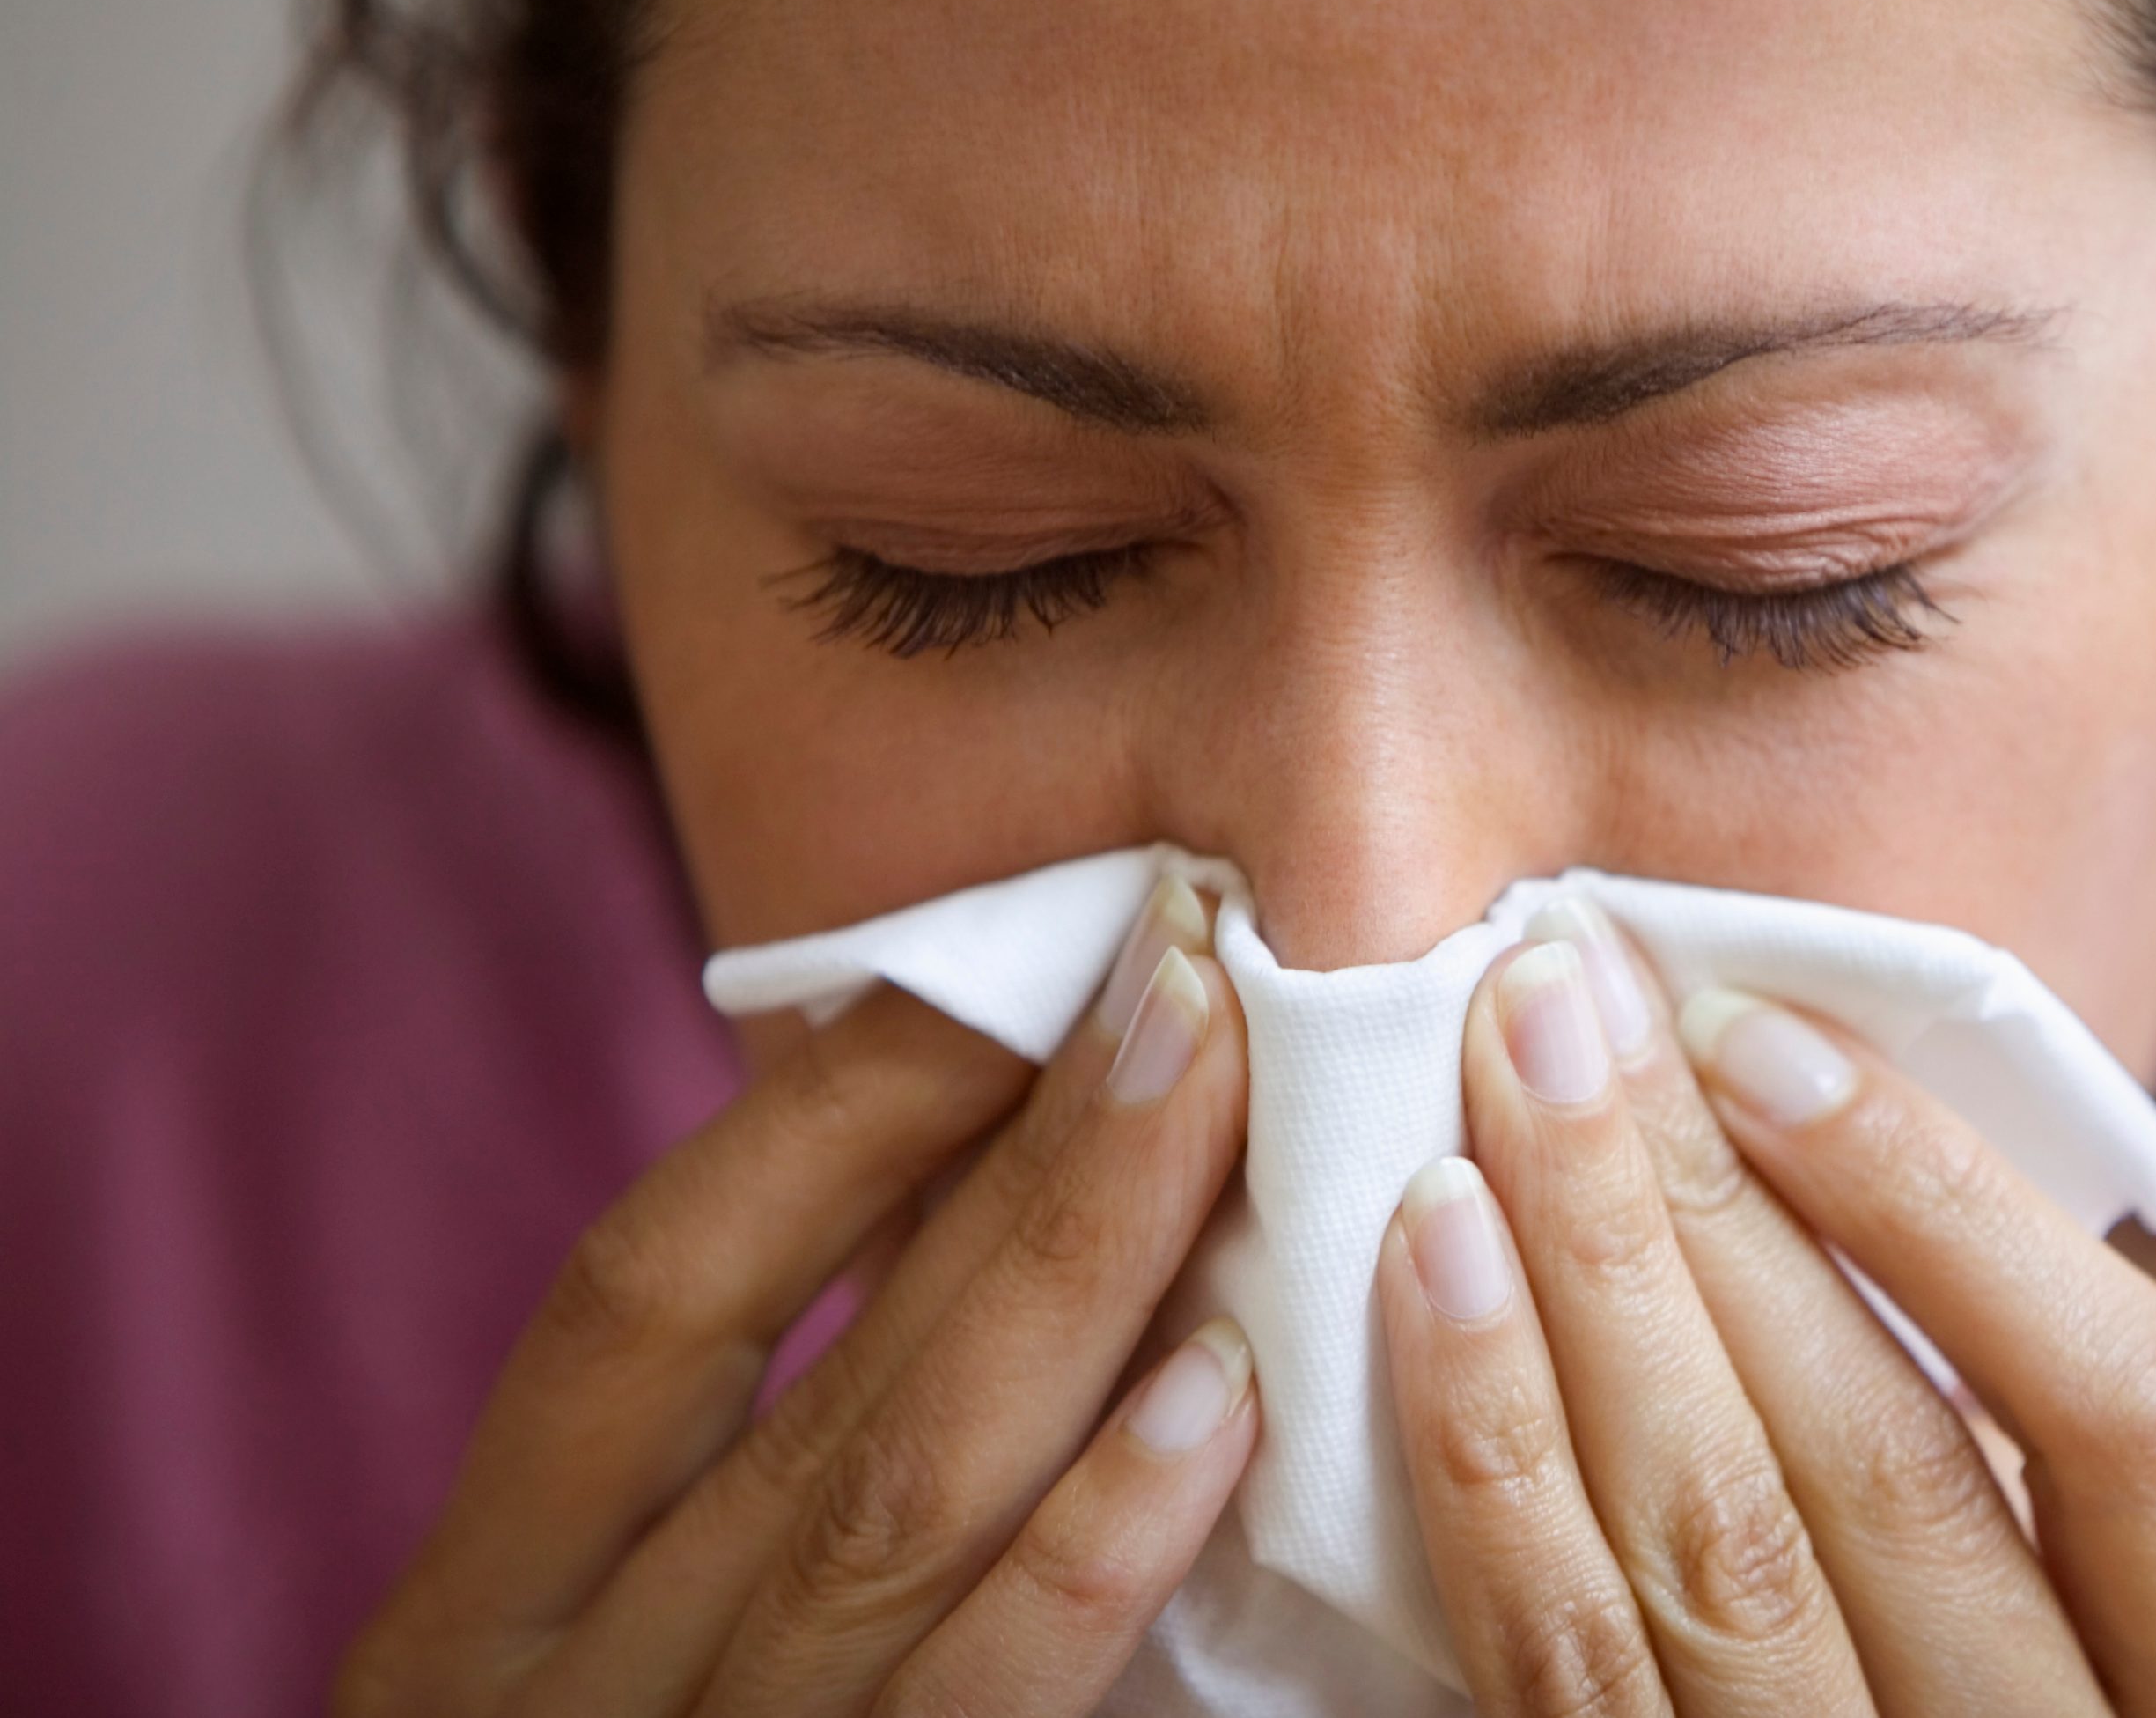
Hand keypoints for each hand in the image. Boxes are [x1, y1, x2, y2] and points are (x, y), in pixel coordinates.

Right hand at [337, 875, 1256, 1717]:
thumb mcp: (611, 1653)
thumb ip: (740, 1469)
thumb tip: (976, 1195)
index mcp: (481, 1617)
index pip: (639, 1304)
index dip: (818, 1122)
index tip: (1000, 960)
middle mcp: (563, 1699)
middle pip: (820, 1373)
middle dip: (1024, 1151)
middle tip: (1193, 956)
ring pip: (903, 1501)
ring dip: (1084, 1277)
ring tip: (1230, 1089)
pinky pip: (986, 1707)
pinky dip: (1101, 1540)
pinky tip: (1220, 1386)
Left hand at [1377, 902, 2155, 1715]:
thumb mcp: (2060, 1655)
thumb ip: (2001, 1481)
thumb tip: (1829, 1154)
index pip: (2152, 1431)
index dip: (1962, 1215)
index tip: (1775, 1040)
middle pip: (1893, 1459)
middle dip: (1711, 1194)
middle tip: (1565, 984)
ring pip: (1716, 1546)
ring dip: (1588, 1279)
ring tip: (1487, 1079)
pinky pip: (1558, 1663)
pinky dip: (1487, 1448)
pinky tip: (1425, 1274)